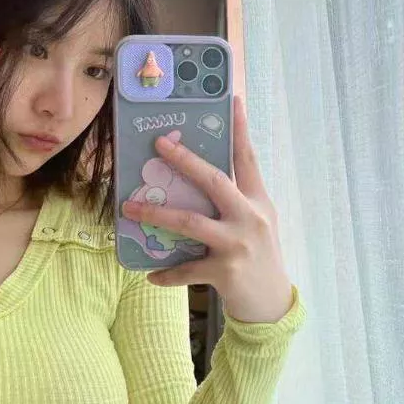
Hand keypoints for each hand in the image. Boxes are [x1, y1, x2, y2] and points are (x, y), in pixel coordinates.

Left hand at [122, 95, 293, 323]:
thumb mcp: (256, 222)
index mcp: (258, 200)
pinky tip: (150, 273)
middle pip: (215, 181)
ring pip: (191, 222)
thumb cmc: (259, 256)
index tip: (233, 100)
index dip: (240, 129)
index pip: (247, 158)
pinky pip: (187, 269)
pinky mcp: (225, 272)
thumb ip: (235, 200)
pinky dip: (167, 272)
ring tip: (130, 209)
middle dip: (185, 161)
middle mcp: (251, 217)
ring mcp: (238, 244)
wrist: (273, 303)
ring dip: (157, 213)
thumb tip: (197, 178)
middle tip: (158, 145)